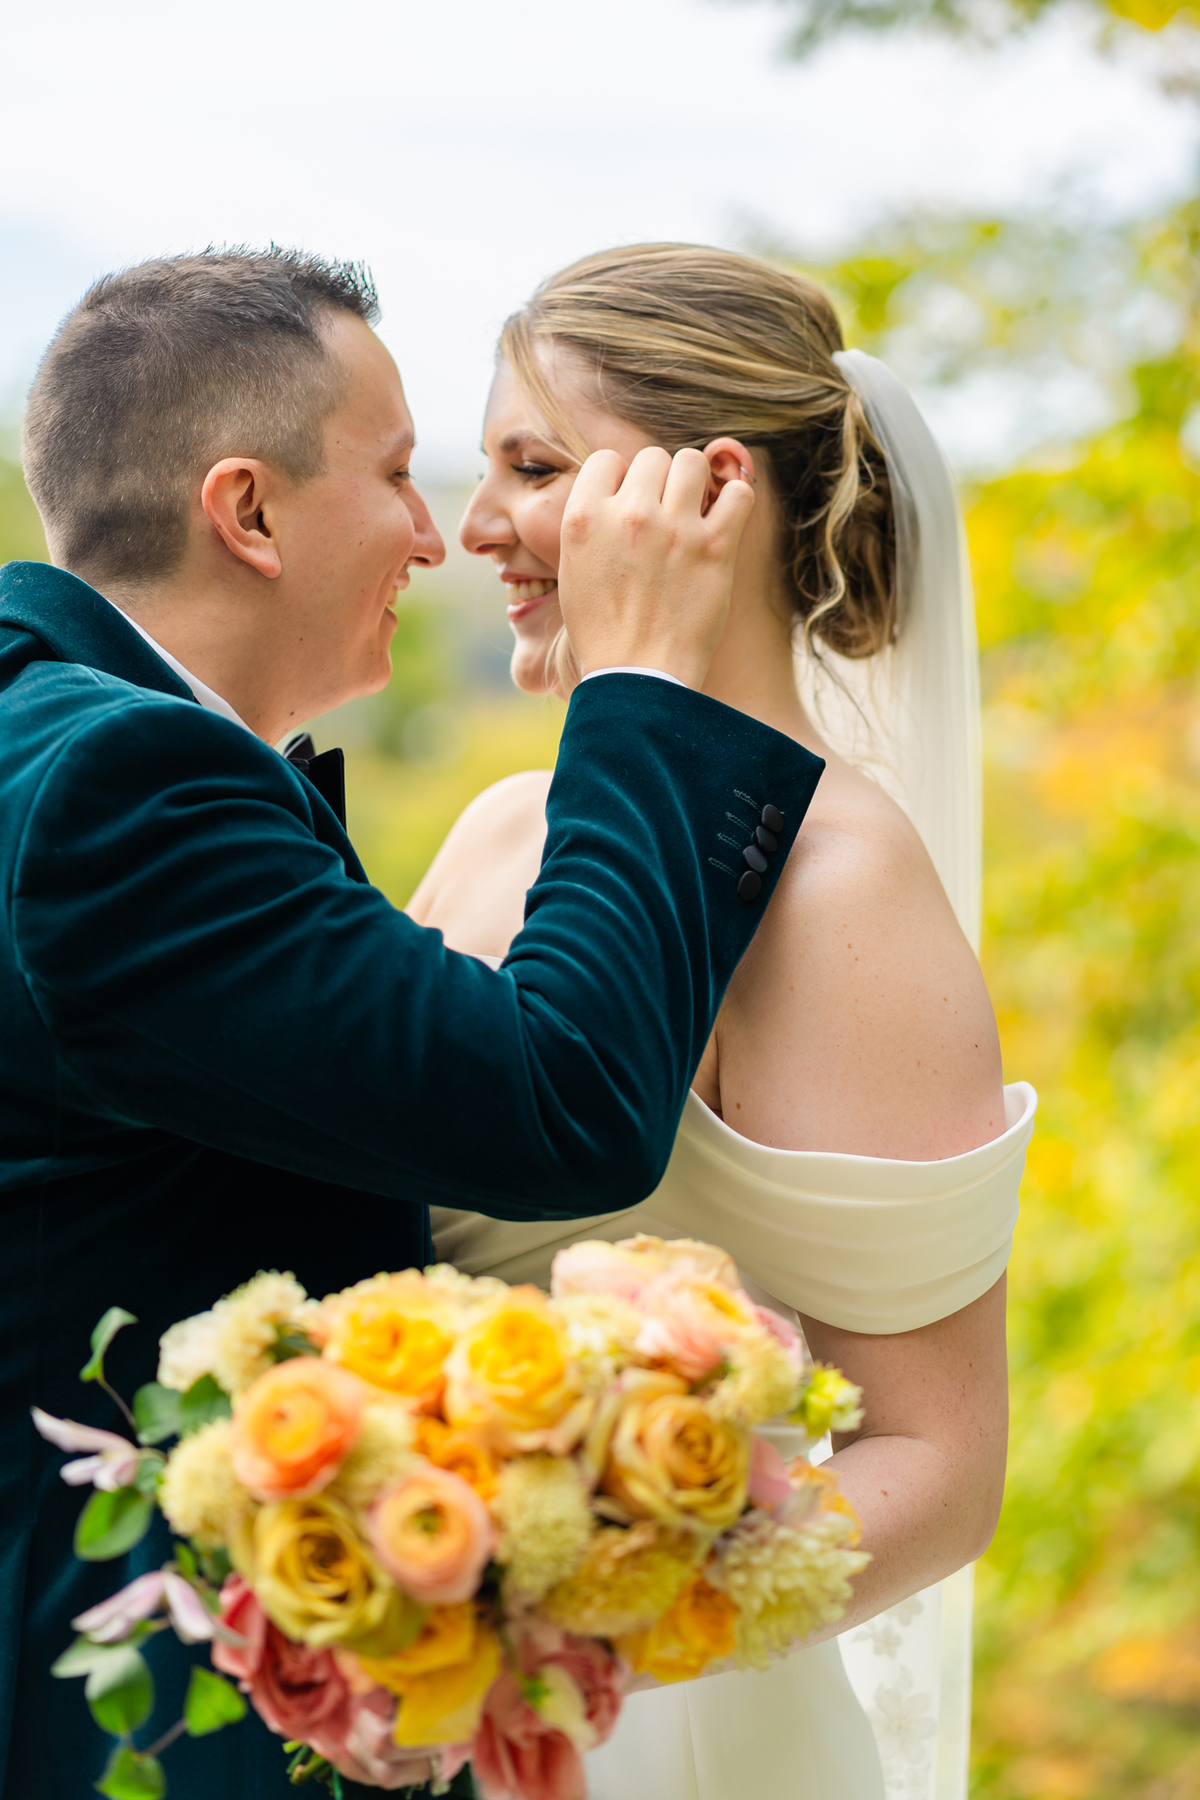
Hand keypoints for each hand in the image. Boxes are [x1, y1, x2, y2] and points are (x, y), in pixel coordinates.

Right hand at [558, 446, 755, 689]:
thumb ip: (593, 523)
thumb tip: (620, 486)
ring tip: (692, 515)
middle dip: (658, 483)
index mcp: (583, 518)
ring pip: (691, 462)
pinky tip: (723, 519)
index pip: (607, 460)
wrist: (637, 678)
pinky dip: (734, 499)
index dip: (619, 481)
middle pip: (651, 457)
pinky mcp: (715, 548)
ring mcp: (674, 529)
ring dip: (694, 483)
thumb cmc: (604, 631)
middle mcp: (628, 515)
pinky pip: (737, 491)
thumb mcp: (574, 570)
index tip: (627, 508)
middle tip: (661, 518)